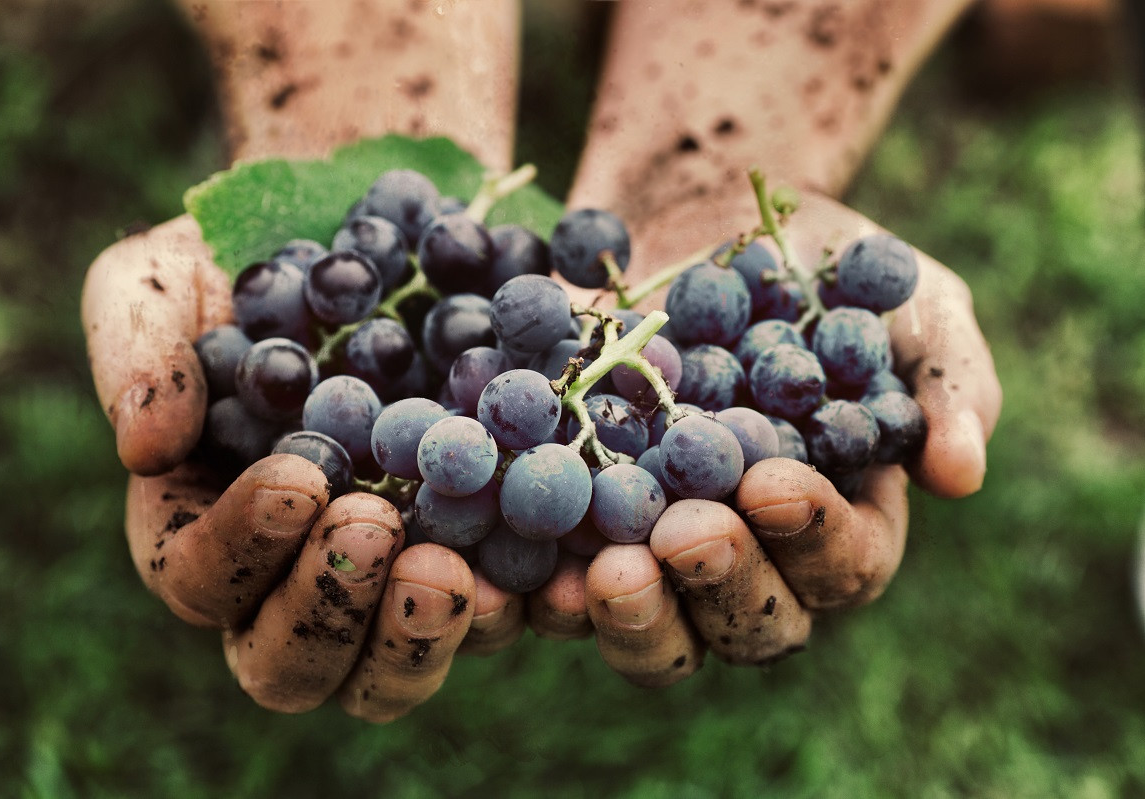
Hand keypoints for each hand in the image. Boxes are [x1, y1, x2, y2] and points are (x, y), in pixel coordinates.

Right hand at [80, 0, 528, 720]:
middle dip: (330, 609)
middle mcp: (300, 573)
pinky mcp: (486, 554)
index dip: (241, 546)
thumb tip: (144, 448)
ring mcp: (396, 573)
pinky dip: (530, 607)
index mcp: (211, 526)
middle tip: (375, 527)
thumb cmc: (254, 256)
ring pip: (393, 670)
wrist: (383, 232)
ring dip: (421, 636)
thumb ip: (137, 348)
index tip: (300, 478)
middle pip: (294, 663)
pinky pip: (505, 613)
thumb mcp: (169, 275)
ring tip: (457, 571)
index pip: (201, 577)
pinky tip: (559, 571)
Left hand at [556, 191, 1000, 681]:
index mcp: (841, 520)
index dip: (814, 536)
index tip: (773, 482)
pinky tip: (520, 567)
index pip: (844, 564)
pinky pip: (558, 580)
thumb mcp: (908, 302)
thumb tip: (961, 475)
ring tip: (601, 574)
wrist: (701, 216)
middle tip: (685, 536)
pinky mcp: (580, 521)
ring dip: (631, 615)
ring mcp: (661, 547)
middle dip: (720, 585)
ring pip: (655, 627)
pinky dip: (538, 587)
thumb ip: (947, 381)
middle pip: (749, 622)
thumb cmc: (822, 266)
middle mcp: (753, 555)